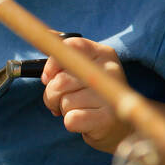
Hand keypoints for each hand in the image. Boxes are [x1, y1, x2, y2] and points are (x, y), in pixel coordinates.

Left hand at [41, 38, 130, 153]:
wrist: (118, 126)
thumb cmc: (92, 96)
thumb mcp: (81, 70)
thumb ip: (63, 55)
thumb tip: (45, 38)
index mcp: (103, 54)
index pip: (70, 47)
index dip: (52, 64)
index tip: (47, 78)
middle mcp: (110, 70)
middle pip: (61, 80)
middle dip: (52, 94)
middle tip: (62, 100)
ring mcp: (110, 95)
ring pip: (65, 101)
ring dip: (63, 109)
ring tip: (77, 109)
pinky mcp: (107, 119)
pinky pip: (71, 119)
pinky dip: (70, 123)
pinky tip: (83, 121)